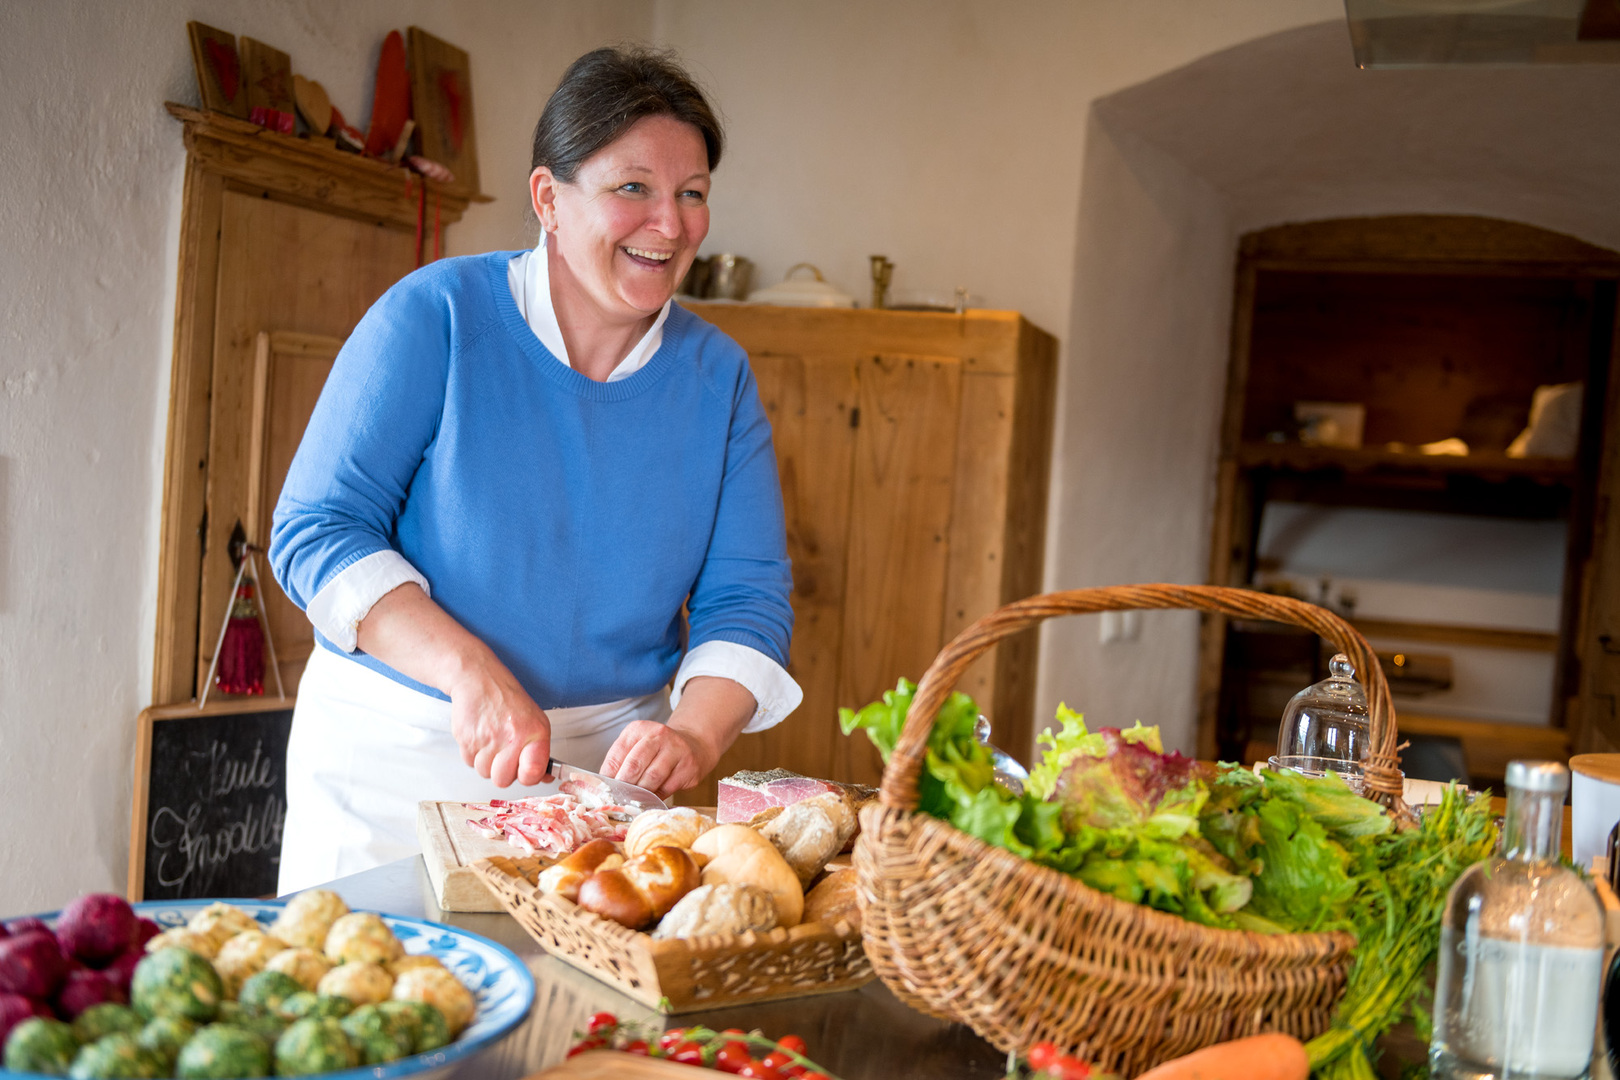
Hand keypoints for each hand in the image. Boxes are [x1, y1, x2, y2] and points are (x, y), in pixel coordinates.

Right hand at [446, 654, 552, 787]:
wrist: (478, 679)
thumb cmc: (507, 699)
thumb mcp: (534, 720)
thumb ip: (539, 751)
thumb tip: (545, 777)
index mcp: (534, 732)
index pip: (532, 774)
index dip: (526, 776)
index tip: (524, 769)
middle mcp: (512, 737)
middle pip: (503, 780)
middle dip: (501, 771)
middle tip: (503, 752)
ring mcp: (488, 739)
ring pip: (484, 773)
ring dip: (486, 761)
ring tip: (490, 740)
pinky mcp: (467, 739)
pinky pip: (469, 762)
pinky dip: (473, 753)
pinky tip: (479, 735)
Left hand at [602, 676, 756, 796]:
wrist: (693, 745)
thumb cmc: (657, 750)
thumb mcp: (636, 746)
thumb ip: (620, 762)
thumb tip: (603, 788)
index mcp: (639, 729)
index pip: (617, 754)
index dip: (609, 776)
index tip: (604, 791)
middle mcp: (659, 735)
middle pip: (634, 766)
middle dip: (624, 786)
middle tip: (618, 799)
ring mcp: (676, 750)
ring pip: (652, 779)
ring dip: (641, 793)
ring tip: (635, 800)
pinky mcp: (689, 767)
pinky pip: (668, 788)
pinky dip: (657, 797)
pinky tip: (652, 798)